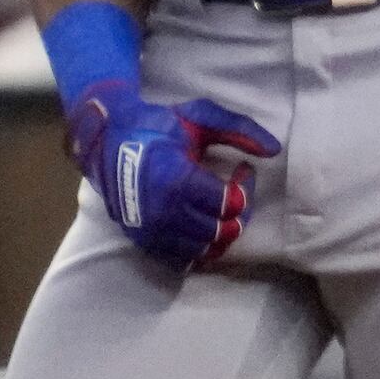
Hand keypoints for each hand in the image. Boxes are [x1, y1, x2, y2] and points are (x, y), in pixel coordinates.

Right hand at [66, 74, 280, 270]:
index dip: (247, 188)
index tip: (245, 170)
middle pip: (223, 232)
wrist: (105, 140)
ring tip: (217, 208)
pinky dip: (198, 247)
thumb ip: (239, 130)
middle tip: (235, 191)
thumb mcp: (198, 118)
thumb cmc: (156, 126)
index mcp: (178, 180)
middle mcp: (164, 212)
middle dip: (238, 213)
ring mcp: (151, 231)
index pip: (232, 205)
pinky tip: (200, 223)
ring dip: (220, 231)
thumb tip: (274, 150)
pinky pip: (182, 260)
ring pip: (205, 250)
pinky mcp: (142, 241)